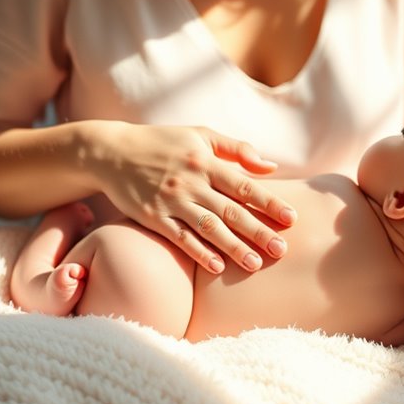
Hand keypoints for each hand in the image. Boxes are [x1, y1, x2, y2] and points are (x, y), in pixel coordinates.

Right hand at [85, 122, 296, 273]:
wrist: (111, 152)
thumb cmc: (163, 143)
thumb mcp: (200, 136)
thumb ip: (237, 149)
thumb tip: (271, 166)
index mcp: (206, 162)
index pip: (245, 185)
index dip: (269, 203)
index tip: (291, 219)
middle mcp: (191, 182)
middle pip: (230, 211)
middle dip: (258, 231)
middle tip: (282, 250)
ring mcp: (170, 201)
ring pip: (208, 228)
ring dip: (233, 247)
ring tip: (255, 264)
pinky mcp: (152, 217)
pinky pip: (179, 238)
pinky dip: (198, 253)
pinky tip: (217, 267)